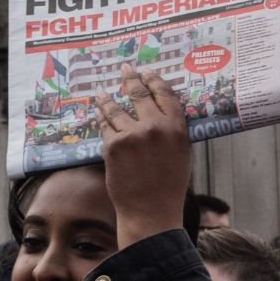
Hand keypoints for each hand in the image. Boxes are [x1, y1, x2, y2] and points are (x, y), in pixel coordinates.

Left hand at [95, 64, 190, 245]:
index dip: (154, 79)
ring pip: (116, 107)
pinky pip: (105, 125)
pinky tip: (98, 113)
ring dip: (108, 97)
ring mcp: (132, 135)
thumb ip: (172, 132)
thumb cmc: (169, 187)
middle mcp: (155, 127)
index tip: (147, 71)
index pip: (165, 94)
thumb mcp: (181, 155)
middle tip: (125, 69)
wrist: (151, 211)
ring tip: (102, 92)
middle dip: (130, 78)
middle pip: (139, 93)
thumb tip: (160, 114)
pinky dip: (101, 117)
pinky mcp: (113, 145)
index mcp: (176, 129)